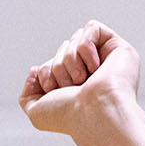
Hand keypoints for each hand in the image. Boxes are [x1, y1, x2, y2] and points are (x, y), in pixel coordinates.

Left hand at [19, 20, 139, 137]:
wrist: (92, 113)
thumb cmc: (69, 116)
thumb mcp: (36, 112)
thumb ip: (27, 94)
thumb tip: (34, 70)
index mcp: (74, 85)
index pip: (52, 63)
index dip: (46, 74)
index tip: (53, 91)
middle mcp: (90, 71)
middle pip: (62, 49)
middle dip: (58, 69)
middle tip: (71, 87)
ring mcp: (105, 59)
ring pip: (74, 39)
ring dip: (71, 62)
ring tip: (83, 80)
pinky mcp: (117, 47)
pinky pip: (91, 29)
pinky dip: (86, 48)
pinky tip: (96, 68)